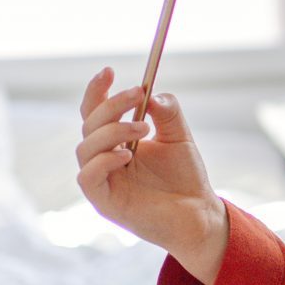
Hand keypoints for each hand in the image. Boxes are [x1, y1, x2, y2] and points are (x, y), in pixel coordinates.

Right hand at [76, 67, 226, 279]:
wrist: (199, 213)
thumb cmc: (185, 177)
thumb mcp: (179, 136)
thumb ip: (167, 112)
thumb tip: (152, 93)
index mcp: (116, 142)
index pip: (95, 112)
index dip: (96, 91)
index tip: (109, 71)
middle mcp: (104, 159)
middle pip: (89, 125)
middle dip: (111, 105)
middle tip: (138, 94)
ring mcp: (102, 181)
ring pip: (85, 148)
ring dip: (112, 130)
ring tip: (143, 128)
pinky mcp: (104, 202)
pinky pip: (88, 177)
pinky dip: (104, 160)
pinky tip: (127, 154)